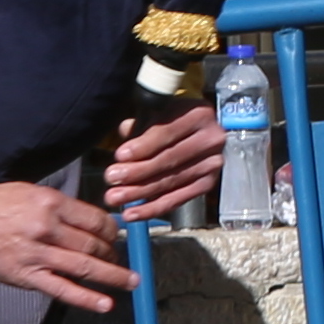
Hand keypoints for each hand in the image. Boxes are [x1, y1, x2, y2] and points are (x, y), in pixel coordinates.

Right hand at [0, 182, 134, 311]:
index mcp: (49, 203)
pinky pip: (62, 290)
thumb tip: (85, 220)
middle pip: (94, 244)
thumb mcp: (26, 191)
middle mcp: (47, 228)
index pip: (95, 219)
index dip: (111, 230)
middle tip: (118, 258)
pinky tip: (106, 304)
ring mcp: (38, 255)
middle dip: (112, 253)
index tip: (115, 236)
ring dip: (113, 276)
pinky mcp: (27, 276)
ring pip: (85, 267)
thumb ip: (56, 205)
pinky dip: (87, 298)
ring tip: (131, 282)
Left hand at [100, 104, 226, 224]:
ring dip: (139, 192)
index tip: (120, 155)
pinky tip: (133, 213)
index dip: (143, 145)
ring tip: (114, 197)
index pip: (168, 132)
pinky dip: (153, 208)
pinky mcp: (208, 183)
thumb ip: (142, 121)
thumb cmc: (170, 119)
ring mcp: (212, 164)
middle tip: (111, 178)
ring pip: (171, 181)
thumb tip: (125, 132)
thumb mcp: (158, 110)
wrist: (200, 130)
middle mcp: (210, 139)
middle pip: (169, 159)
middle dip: (137, 171)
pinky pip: (178, 199)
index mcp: (197, 114)